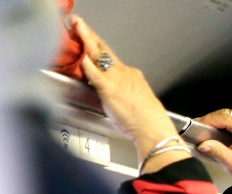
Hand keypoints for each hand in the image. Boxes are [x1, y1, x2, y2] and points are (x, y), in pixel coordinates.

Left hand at [72, 16, 184, 166]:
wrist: (154, 130)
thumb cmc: (147, 123)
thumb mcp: (137, 103)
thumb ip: (124, 96)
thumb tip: (115, 99)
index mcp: (132, 77)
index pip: (112, 59)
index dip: (99, 47)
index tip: (91, 39)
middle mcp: (125, 74)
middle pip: (104, 51)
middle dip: (91, 36)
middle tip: (80, 25)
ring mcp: (117, 80)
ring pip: (99, 56)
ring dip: (87, 40)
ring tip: (77, 28)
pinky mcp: (110, 90)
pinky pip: (96, 74)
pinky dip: (88, 65)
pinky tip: (81, 57)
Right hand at [195, 110, 231, 193]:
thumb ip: (217, 152)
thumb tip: (202, 144)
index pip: (226, 118)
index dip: (209, 120)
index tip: (196, 125)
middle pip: (226, 115)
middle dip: (211, 122)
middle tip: (198, 130)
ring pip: (228, 116)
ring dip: (216, 123)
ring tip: (205, 133)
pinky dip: (222, 126)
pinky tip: (216, 134)